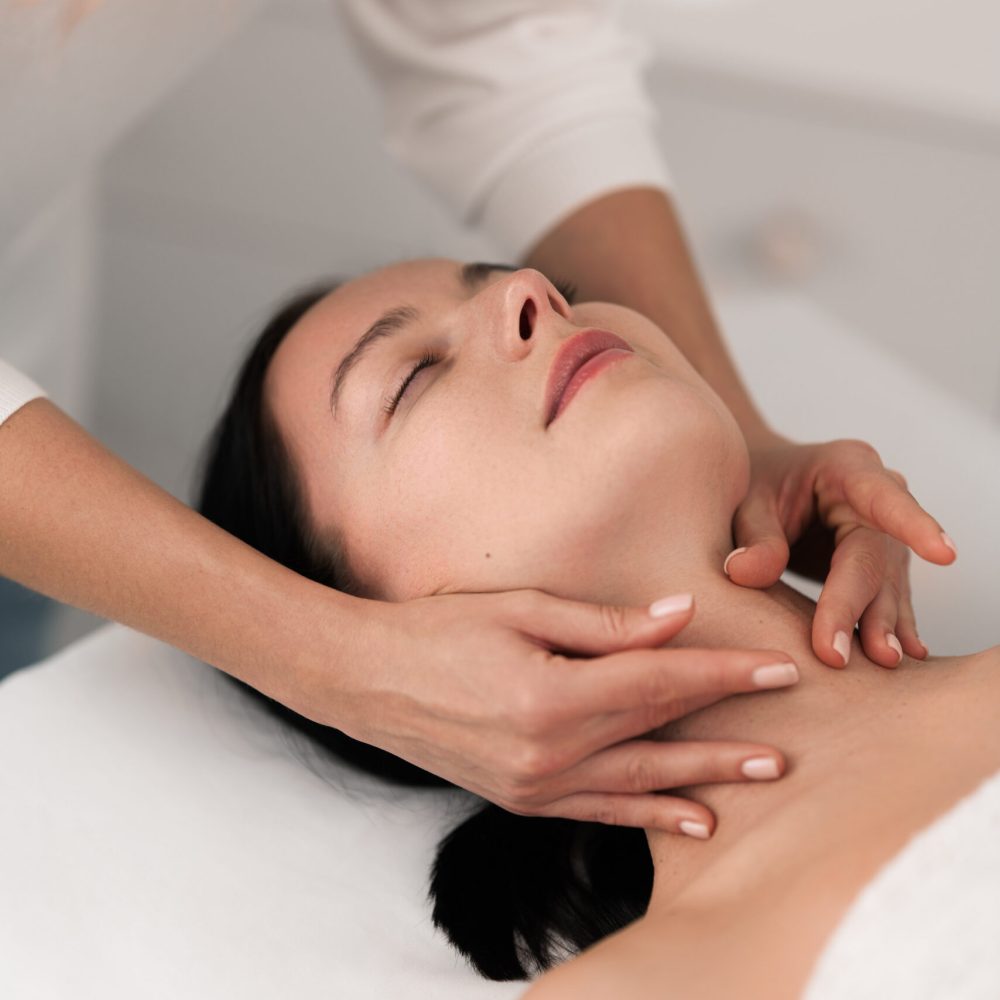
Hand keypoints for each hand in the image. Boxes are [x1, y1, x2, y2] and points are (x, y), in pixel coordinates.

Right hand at [326, 591, 797, 835]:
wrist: (366, 679)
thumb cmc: (437, 630)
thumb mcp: (519, 607)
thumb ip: (602, 622)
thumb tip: (675, 618)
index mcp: (551, 694)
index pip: (659, 681)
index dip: (723, 672)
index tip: (777, 666)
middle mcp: (549, 751)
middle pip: (660, 733)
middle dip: (730, 727)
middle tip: (793, 731)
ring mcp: (535, 785)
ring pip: (641, 783)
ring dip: (705, 778)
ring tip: (764, 775)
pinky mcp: (521, 799)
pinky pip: (599, 813)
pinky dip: (649, 817)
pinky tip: (691, 819)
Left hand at [724, 432, 955, 667]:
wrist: (769, 486)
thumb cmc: (759, 486)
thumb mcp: (747, 501)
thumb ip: (753, 535)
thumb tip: (745, 572)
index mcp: (846, 468)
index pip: (883, 497)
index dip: (914, 525)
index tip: (944, 555)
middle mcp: (878, 499)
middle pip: (872, 558)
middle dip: (858, 606)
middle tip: (837, 652)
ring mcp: (884, 534)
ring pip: (886, 585)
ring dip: (881, 625)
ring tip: (882, 660)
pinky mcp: (881, 566)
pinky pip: (887, 599)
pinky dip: (891, 628)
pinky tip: (906, 655)